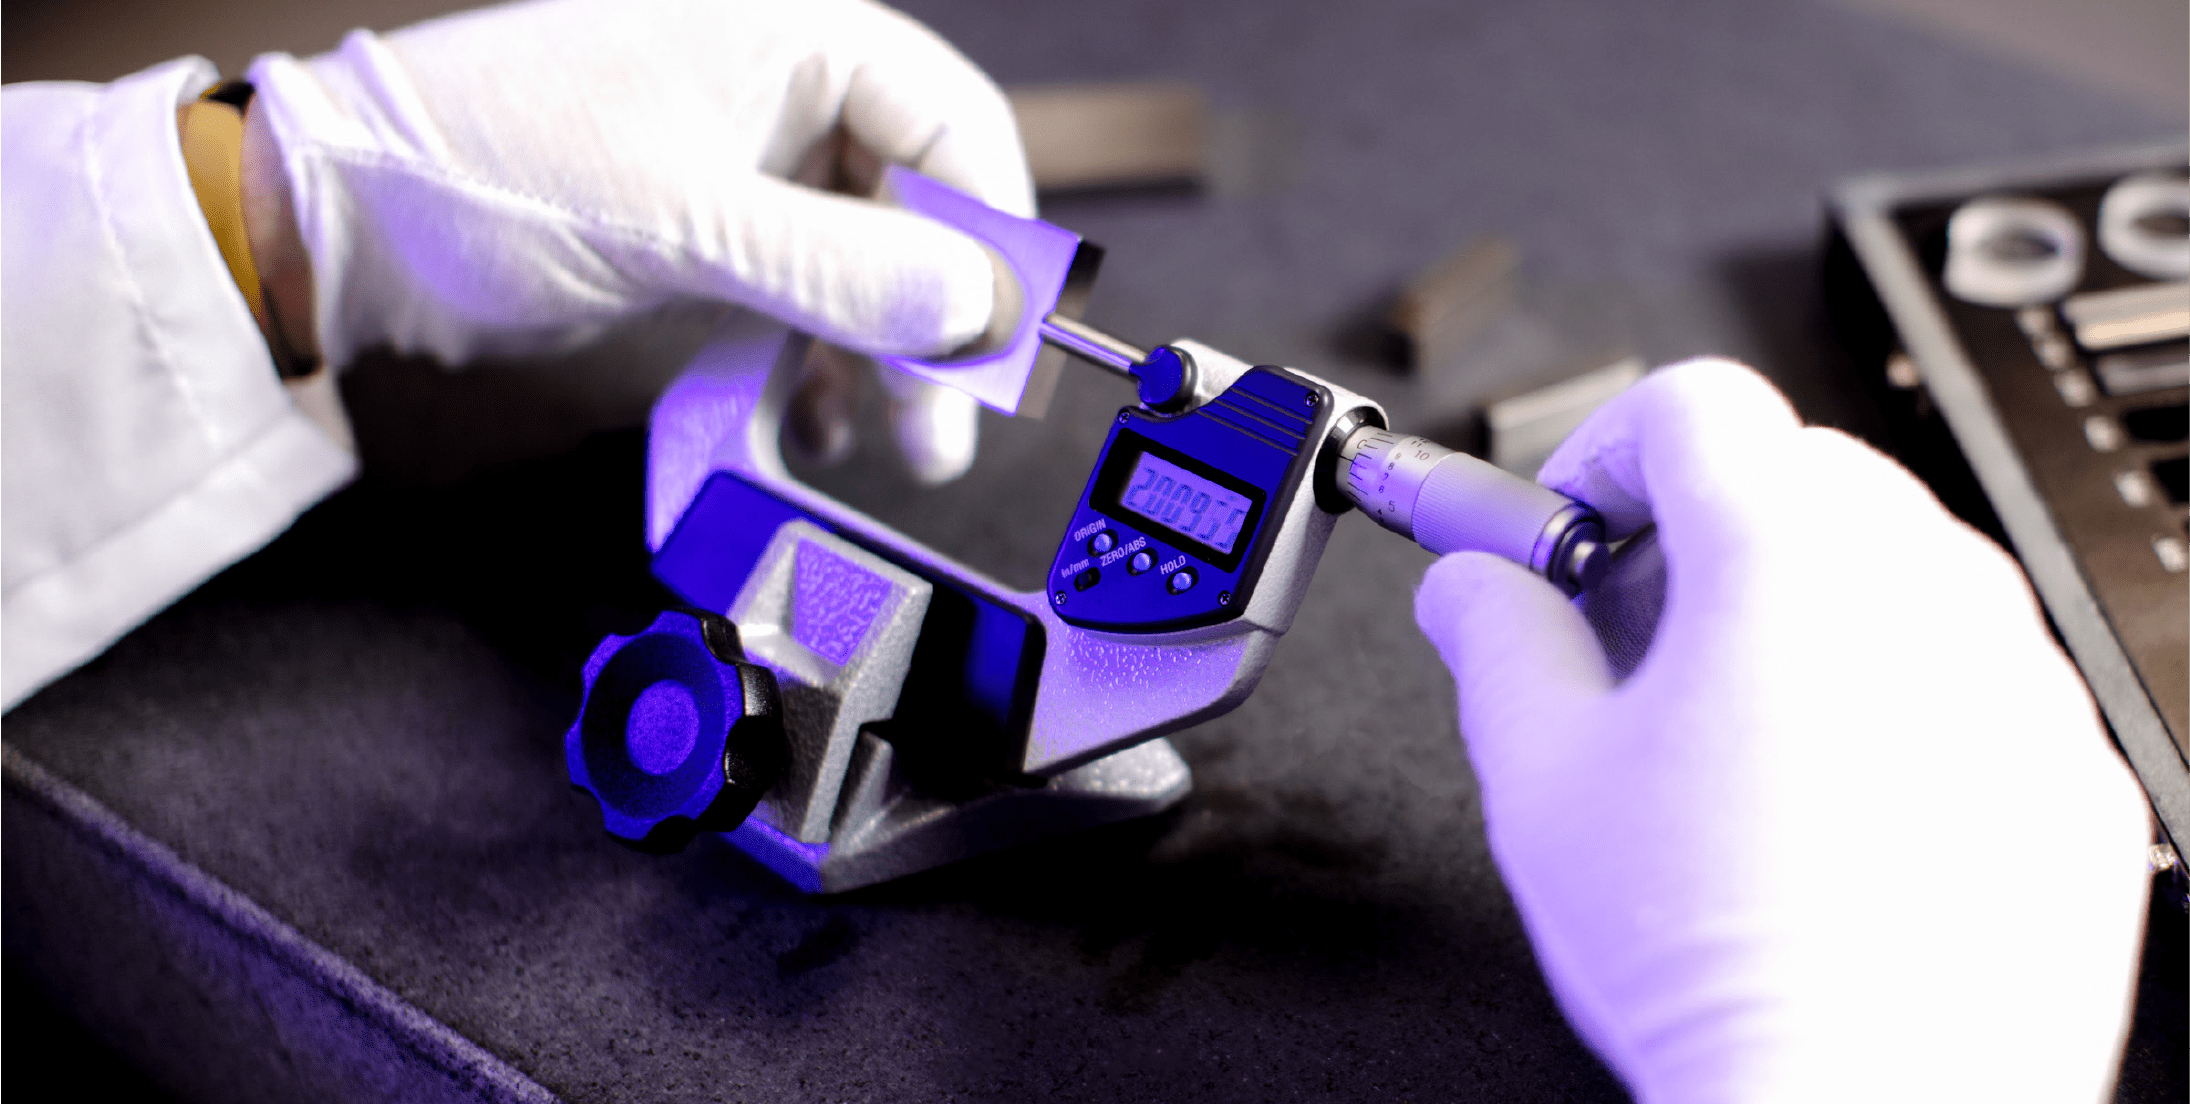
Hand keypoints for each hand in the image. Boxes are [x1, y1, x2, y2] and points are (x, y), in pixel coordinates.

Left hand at [243, 0, 1031, 481]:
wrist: (347, 219)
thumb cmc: (487, 167)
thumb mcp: (680, 218)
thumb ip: (837, 265)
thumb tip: (972, 306)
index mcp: (794, 36)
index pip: (951, 128)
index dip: (991, 239)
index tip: (996, 344)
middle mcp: (785, 90)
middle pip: (920, 206)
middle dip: (937, 324)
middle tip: (939, 428)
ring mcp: (750, 163)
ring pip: (870, 263)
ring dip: (885, 360)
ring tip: (890, 446)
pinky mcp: (713, 231)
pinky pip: (807, 297)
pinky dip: (821, 361)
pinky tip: (817, 420)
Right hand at [1413, 359, 2151, 1101]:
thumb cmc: (1714, 956)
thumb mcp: (1541, 775)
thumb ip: (1492, 640)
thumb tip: (1469, 587)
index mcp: (1788, 561)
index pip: (1696, 404)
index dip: (1604, 449)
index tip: (1571, 528)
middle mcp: (1926, 590)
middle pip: (1799, 472)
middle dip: (1694, 528)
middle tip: (1627, 637)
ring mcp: (2018, 676)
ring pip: (1893, 567)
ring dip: (1794, 607)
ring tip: (1721, 737)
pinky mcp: (2067, 765)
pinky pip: (1970, 675)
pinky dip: (1890, 697)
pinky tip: (1822, 808)